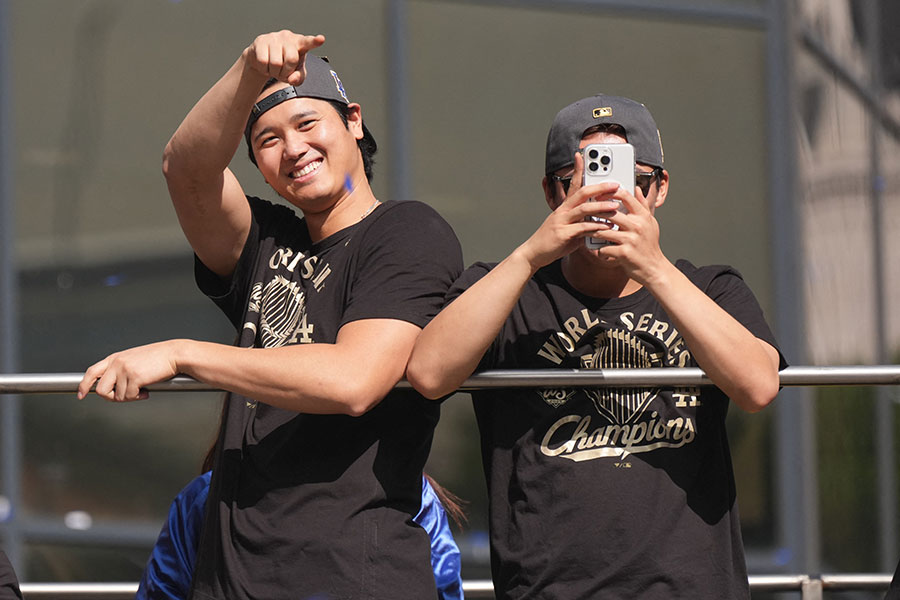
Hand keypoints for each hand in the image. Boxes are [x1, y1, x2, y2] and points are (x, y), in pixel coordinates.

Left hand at [78, 340, 185, 401]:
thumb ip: (121, 369)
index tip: (81, 394)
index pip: (91, 372)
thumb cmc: (159, 358)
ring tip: (141, 390)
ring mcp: (124, 370)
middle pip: (101, 389)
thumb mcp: (134, 360)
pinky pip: (130, 396)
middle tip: (124, 396)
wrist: (175, 355)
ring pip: (117, 396)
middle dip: (111, 397)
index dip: (84, 385)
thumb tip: (114, 387)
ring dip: (129, 397)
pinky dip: (139, 397)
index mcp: (115, 358)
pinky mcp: (134, 378)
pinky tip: (147, 390)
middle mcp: (116, 363)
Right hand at [242, 30, 325, 85]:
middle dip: (286, 71)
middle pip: (291, 60)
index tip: (321, 39)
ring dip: (274, 72)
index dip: (314, 41)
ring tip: (274, 68)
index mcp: (300, 43)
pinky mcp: (261, 41)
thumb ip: (298, 78)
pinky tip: (265, 65)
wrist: (262, 59)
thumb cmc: (284, 65)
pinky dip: (264, 69)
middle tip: (283, 71)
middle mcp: (288, 37)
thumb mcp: (295, 73)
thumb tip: (292, 79)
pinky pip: (263, 62)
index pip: (308, 42)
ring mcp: (274, 37)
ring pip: (276, 63)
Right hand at [516, 152, 618, 270]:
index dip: (577, 169)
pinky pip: (582, 228)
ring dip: (601, 206)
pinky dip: (595, 226)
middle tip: (615, 185)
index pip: (573, 184)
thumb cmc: (552, 242)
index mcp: (564, 207)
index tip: (581, 156)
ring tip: (615, 206)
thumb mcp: (568, 229)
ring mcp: (562, 221)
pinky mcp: (563, 234)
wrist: (533, 254)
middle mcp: (562, 211)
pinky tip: (606, 227)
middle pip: (582, 193)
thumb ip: (582, 224)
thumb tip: (598, 223)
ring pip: (583, 208)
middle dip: (600, 187)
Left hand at [592, 179, 666, 283]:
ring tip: (586, 231)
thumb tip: (637, 189)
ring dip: (592, 231)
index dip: (609, 193)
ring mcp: (630, 239)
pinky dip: (599, 250)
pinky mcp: (624, 253)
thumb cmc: (649, 245)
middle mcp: (637, 226)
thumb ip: (642, 205)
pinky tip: (599, 251)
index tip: (599, 195)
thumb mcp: (650, 223)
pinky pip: (604, 248)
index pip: (625, 196)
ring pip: (603, 230)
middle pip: (610, 212)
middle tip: (586, 213)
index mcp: (643, 216)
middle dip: (595, 212)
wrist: (654, 268)